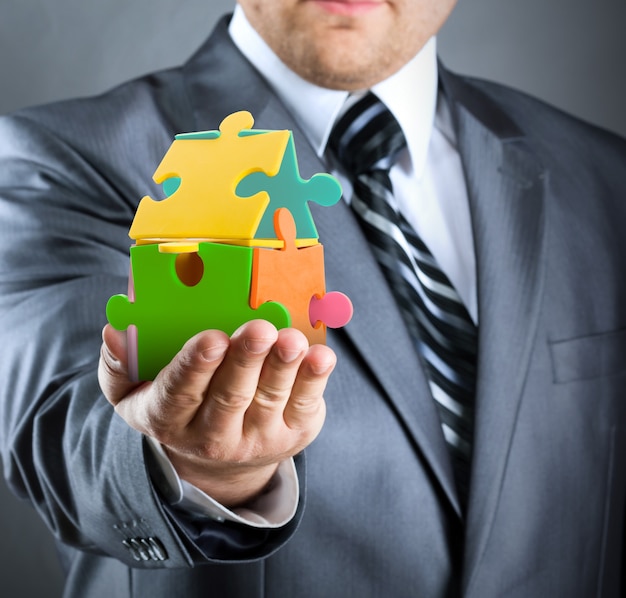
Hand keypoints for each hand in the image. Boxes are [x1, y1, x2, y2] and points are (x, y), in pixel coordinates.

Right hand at [98, 320, 335, 506]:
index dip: (196, 366)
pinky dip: (314, 381)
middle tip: (257, 328)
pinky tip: (321, 356)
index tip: (210, 338)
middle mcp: (212, 436)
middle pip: (230, 396)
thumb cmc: (177, 406)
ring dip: (283, 368)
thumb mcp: (134, 393)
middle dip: (245, 361)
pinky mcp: (292, 434)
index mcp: (169, 418)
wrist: (220, 459)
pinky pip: (305, 406)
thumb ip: (118, 364)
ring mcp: (256, 438)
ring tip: (291, 340)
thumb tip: (113, 330)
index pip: (180, 392)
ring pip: (270, 399)